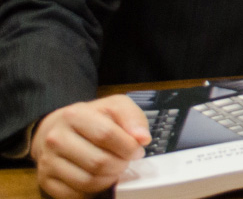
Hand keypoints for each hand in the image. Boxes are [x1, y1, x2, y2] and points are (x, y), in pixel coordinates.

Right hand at [31, 94, 151, 198]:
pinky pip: (76, 195)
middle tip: (126, 161)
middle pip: (98, 162)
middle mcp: (56, 139)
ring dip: (109, 179)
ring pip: (88, 182)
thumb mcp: (113, 107)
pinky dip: (94, 191)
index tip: (137, 150)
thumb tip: (143, 138)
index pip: (106, 134)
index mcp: (74, 115)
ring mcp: (48, 162)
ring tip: (115, 168)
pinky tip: (99, 178)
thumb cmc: (91, 118)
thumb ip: (132, 117)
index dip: (128, 146)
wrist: (55, 130)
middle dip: (120, 165)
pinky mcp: (46, 181)